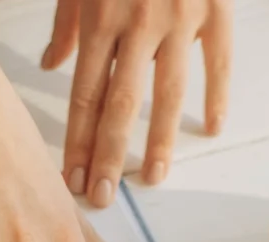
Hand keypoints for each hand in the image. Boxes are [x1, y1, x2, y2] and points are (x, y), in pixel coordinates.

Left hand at [41, 0, 232, 205]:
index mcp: (100, 17)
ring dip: (160, 140)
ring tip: (153, 176)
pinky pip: (218, 60)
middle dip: (109, 156)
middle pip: (120, 104)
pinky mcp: (216, 7)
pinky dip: (218, 95)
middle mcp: (138, 22)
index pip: (86, 94)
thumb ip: (65, 20)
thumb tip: (50, 63)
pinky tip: (212, 127)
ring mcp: (179, 17)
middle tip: (103, 195)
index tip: (74, 178)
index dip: (79, 141)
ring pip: (168, 91)